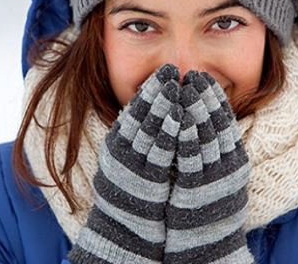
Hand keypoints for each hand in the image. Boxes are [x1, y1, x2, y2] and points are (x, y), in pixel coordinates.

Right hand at [68, 64, 181, 262]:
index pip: (133, 109)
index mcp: (116, 143)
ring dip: (164, 106)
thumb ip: (134, 134)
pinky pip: (159, 152)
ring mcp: (133, 165)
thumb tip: (147, 109)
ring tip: (177, 86)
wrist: (124, 228)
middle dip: (157, 90)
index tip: (164, 71)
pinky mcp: (147, 180)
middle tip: (171, 70)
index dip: (149, 88)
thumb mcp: (126, 157)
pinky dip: (170, 132)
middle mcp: (121, 151)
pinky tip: (181, 117)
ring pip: (149, 129)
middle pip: (141, 114)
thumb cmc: (130, 189)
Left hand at [164, 70, 253, 263]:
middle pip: (217, 124)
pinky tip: (180, 120)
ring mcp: (213, 177)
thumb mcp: (218, 171)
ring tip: (187, 88)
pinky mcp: (196, 189)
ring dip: (196, 111)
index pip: (226, 120)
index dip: (215, 98)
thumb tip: (204, 118)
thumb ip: (214, 147)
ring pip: (207, 137)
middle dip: (205, 98)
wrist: (207, 241)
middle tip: (194, 75)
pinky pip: (192, 159)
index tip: (204, 77)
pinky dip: (187, 137)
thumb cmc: (208, 202)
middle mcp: (227, 165)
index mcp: (234, 158)